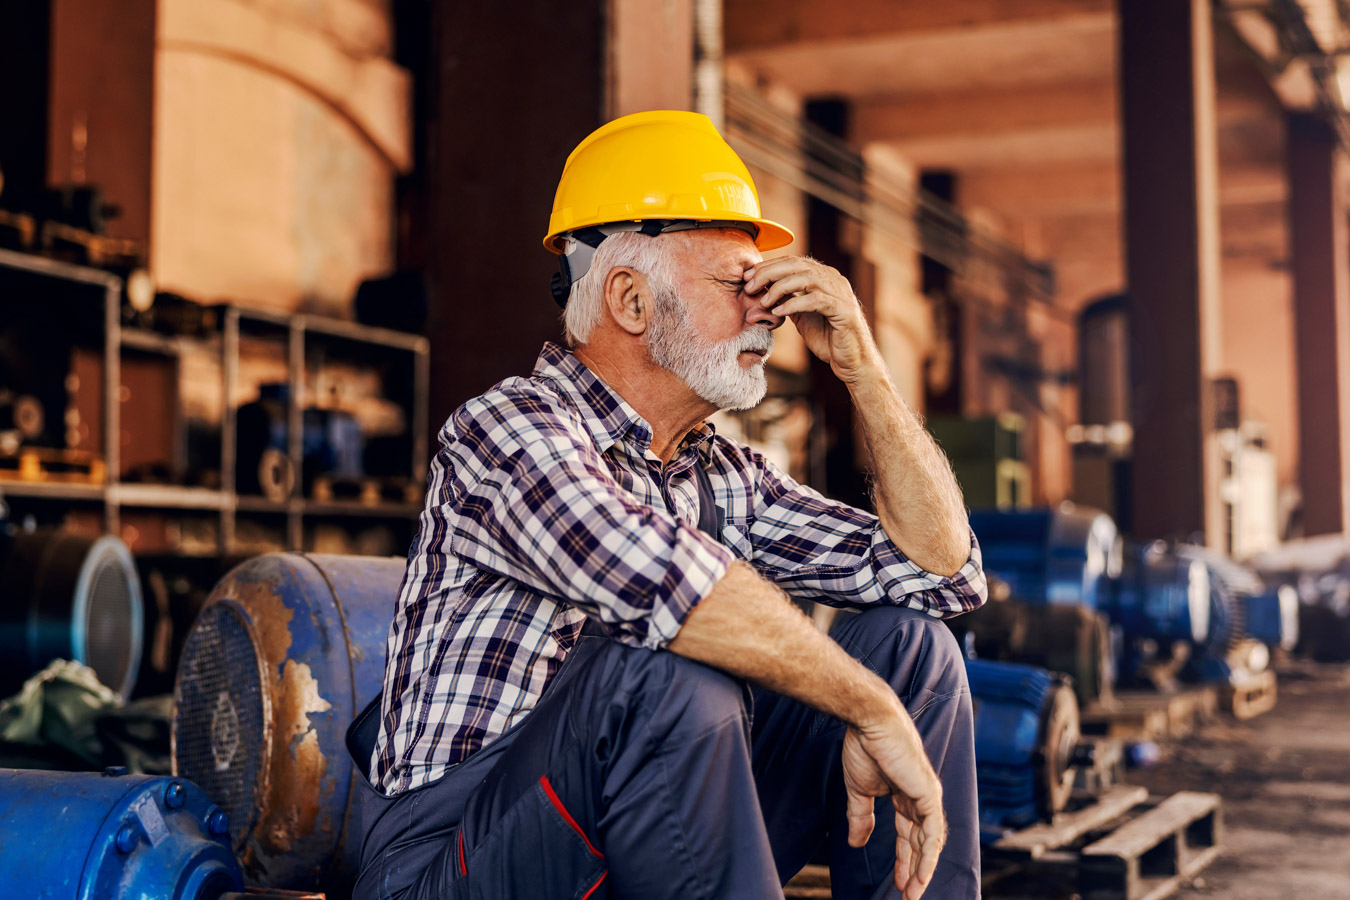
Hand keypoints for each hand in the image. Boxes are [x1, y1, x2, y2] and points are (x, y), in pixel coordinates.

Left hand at [743, 257, 878, 382]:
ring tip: (764, 301)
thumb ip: (788, 300)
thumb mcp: (802, 315)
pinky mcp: (844, 310)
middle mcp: (834, 279)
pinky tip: (779, 311)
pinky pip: (816, 300)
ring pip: (806, 278)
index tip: (747, 277)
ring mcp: (841, 293)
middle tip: (749, 285)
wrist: (851, 361)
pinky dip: (795, 303)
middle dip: (769, 273)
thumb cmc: (828, 338)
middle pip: (797, 264)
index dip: (768, 266)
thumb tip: (762, 291)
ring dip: (780, 287)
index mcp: (824, 277)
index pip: (792, 261)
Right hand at [840, 715, 946, 898]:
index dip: (904, 860)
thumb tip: (856, 843)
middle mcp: (920, 798)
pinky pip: (932, 832)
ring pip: (929, 841)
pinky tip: (920, 873)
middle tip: (907, 896)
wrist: (869, 723)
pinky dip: (927, 854)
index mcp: (904, 795)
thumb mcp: (859, 791)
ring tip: (913, 893)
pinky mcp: (929, 794)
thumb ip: (861, 817)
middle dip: (914, 870)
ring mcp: (927, 796)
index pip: (908, 834)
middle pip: (920, 842)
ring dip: (922, 869)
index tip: (898, 883)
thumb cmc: (865, 748)